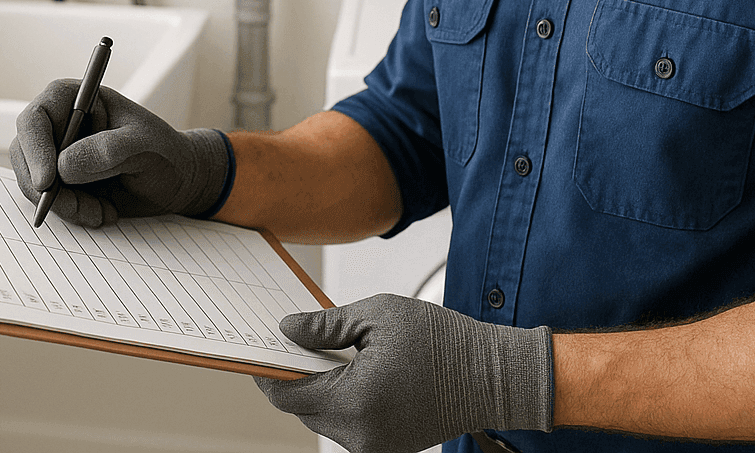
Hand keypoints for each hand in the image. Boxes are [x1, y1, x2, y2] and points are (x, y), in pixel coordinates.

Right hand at [9, 80, 231, 227]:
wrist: (176, 181)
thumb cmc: (165, 153)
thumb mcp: (144, 146)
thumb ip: (108, 150)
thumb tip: (64, 166)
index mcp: (77, 99)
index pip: (37, 118)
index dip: (36, 149)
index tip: (48, 181)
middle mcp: (61, 124)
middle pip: (25, 154)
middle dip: (49, 189)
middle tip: (81, 209)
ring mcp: (58, 154)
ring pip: (34, 184)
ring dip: (65, 205)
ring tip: (102, 212)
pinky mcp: (62, 182)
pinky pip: (50, 202)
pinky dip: (73, 213)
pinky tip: (103, 213)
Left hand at [254, 293, 553, 452]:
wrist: (493, 376)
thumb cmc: (445, 343)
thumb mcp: (378, 316)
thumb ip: (326, 325)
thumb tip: (289, 330)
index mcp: (354, 401)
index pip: (287, 394)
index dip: (269, 371)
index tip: (261, 352)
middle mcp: (361, 434)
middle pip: (303, 408)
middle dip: (298, 376)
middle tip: (301, 343)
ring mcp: (375, 448)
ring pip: (325, 419)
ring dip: (322, 389)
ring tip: (338, 355)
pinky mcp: (387, 449)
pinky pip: (349, 427)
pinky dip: (344, 402)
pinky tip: (358, 374)